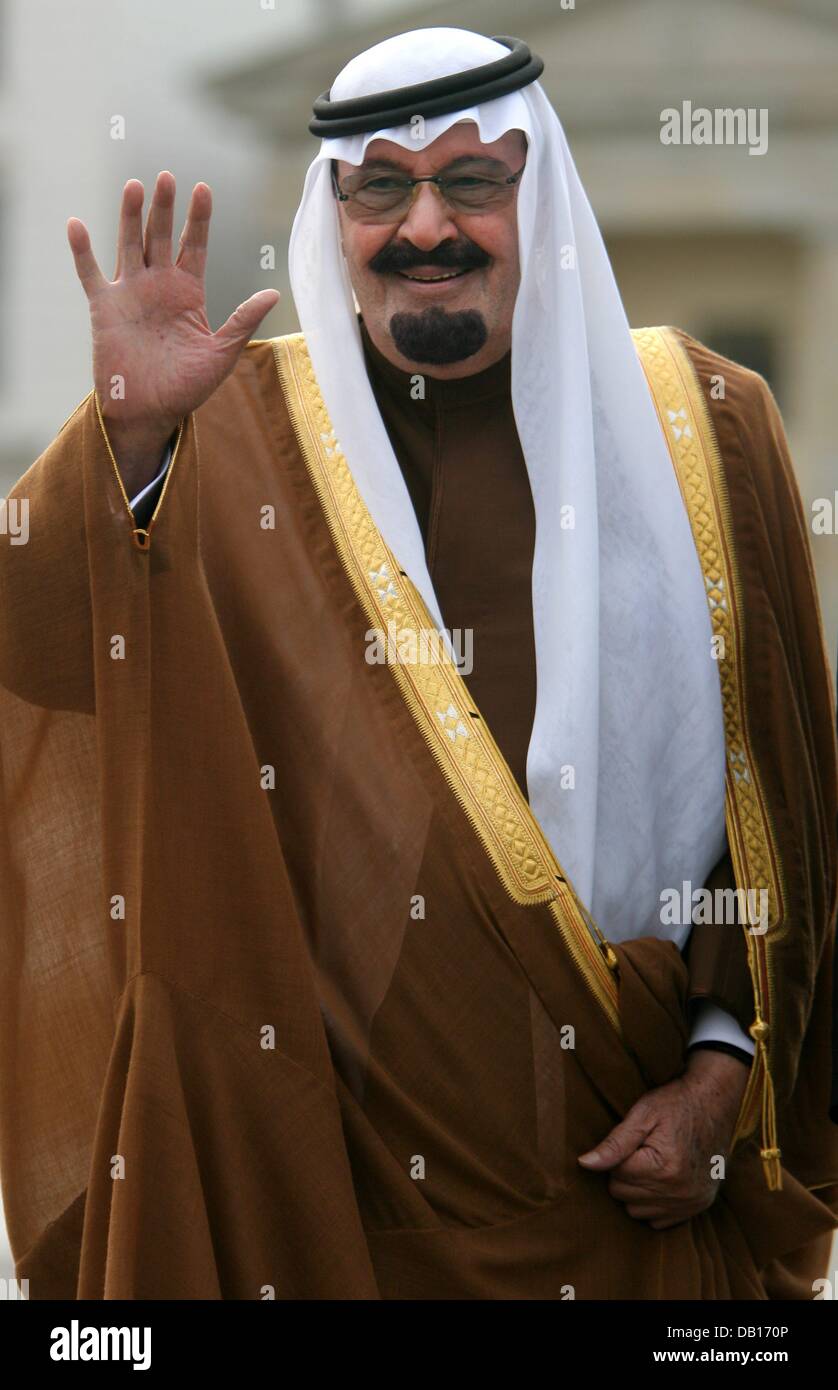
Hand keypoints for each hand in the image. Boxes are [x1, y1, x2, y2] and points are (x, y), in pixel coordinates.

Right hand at [67, 171, 278, 492]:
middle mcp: (158, 286)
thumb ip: (243, 320)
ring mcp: (130, 293)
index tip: (203, 189)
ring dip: (130, 216)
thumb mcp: (222, 354)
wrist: (151, 413)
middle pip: (162, 236)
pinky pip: (90, 273)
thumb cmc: (187, 388)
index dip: (199, 219)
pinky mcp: (105, 307)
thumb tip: (273, 293)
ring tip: (135, 185)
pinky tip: (76, 225)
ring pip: (129, 244)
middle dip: (164, 208)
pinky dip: (82, 250)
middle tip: (167, 177)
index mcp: (188, 293)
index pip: (195, 246)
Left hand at [576, 1048, 749, 1228]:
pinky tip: (660, 1180)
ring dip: (637, 1191)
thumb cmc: (675, 1104)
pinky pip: (658, 1221)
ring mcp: (691, 1203)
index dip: (618, 1155)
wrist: (715, 1103)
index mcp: (664, 1168)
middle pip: (623, 1195)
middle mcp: (679, 1191)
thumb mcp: (642, 1115)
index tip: (634, 1140)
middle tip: (641, 1151)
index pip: (615, 1175)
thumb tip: (584, 1164)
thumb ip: (614, 1144)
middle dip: (625, 1173)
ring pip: (636, 1212)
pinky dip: (653, 1204)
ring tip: (650, 1164)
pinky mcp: (698, 1207)